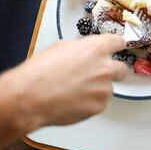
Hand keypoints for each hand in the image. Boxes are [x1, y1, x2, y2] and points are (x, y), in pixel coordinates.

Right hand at [0, 34, 126, 131]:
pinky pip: (99, 103)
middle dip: (112, 71)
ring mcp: (103, 89)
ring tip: (73, 91)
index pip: (118, 42)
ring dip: (96, 89)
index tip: (116, 49)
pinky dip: (89, 103)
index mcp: (96, 48)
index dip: (116, 46)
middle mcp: (105, 67)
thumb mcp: (61, 47)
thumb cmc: (39, 72)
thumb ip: (82, 48)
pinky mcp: (99, 106)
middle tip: (96, 75)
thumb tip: (87, 51)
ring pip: (107, 88)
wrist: (29, 97)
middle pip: (121, 69)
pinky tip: (72, 101)